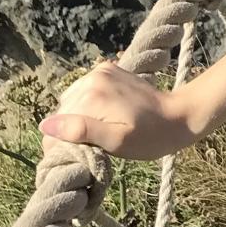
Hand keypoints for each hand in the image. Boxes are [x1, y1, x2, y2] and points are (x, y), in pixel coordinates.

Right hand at [40, 62, 198, 160]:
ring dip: (79, 117)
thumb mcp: (116, 141)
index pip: (56, 125)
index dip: (61, 146)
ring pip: (71, 101)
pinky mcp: (108, 69)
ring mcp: (101, 71)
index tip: (80, 157)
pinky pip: (84, 91)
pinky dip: (88, 105)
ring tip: (100, 131)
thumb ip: (81, 131)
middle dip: (71, 131)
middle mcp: (92, 78)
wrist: (178, 116)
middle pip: (63, 112)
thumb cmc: (149, 137)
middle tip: (93, 147)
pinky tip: (104, 116)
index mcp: (91, 95)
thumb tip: (46, 125)